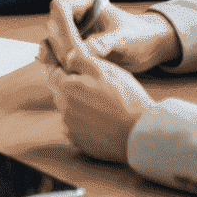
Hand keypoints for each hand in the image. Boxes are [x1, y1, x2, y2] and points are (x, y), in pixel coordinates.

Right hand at [37, 0, 182, 73]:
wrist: (153, 47)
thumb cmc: (140, 35)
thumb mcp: (122, 37)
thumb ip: (101, 43)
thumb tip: (76, 55)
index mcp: (86, 7)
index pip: (60, 8)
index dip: (57, 22)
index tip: (62, 40)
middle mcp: (79, 20)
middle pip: (54, 26)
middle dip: (53, 42)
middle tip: (56, 59)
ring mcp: (79, 36)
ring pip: (57, 42)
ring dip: (54, 54)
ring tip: (54, 66)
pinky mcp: (82, 51)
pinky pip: (66, 55)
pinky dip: (63, 63)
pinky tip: (62, 73)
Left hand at [42, 8, 154, 163]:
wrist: (141, 134)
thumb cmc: (126, 98)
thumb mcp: (105, 70)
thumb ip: (81, 59)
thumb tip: (68, 53)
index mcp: (67, 87)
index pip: (55, 74)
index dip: (67, 73)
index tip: (78, 76)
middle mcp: (63, 108)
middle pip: (62, 94)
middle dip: (73, 91)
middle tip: (96, 94)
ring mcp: (70, 127)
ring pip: (69, 112)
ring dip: (78, 109)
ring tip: (102, 110)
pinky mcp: (79, 143)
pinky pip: (75, 130)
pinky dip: (84, 126)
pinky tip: (102, 124)